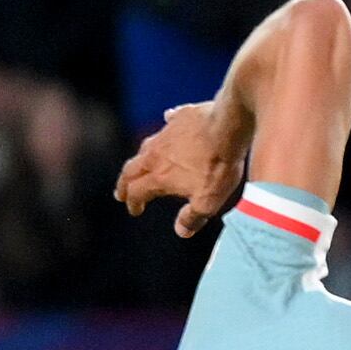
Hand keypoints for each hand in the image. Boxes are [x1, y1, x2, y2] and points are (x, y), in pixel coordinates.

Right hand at [114, 100, 244, 235]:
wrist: (229, 126)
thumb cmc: (218, 165)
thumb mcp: (208, 201)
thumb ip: (192, 217)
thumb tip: (182, 231)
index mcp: (159, 177)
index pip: (136, 193)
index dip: (133, 203)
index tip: (135, 210)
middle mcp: (155, 154)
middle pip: (130, 170)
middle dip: (124, 183)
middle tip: (121, 192)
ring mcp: (166, 134)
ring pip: (145, 147)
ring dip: (140, 159)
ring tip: (140, 165)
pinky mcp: (181, 118)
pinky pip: (169, 122)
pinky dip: (167, 127)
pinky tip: (169, 122)